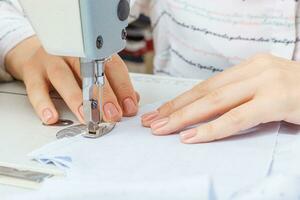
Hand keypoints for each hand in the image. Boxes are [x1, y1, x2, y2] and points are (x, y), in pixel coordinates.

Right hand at [5, 36, 138, 123]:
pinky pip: (36, 87)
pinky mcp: (32, 70)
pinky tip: (52, 117)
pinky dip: (44, 103)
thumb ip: (113, 84)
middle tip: (112, 115)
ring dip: (77, 99)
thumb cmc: (70, 65)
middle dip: (104, 95)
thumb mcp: (93, 71)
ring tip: (86, 117)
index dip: (123, 88)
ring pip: (64, 77)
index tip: (130, 107)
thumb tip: (133, 101)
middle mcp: (73, 53)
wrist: (34, 52)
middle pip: (91, 72)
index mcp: (92, 53)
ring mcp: (51, 60)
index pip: (113, 68)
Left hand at [142, 54, 299, 143]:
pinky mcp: (277, 100)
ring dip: (185, 117)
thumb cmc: (298, 93)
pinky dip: (213, 129)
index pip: (206, 86)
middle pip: (204, 92)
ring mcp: (266, 83)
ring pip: (215, 102)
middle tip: (152, 122)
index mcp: (248, 67)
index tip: (161, 112)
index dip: (181, 100)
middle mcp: (254, 70)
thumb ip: (239, 97)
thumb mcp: (264, 89)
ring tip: (163, 129)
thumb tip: (208, 112)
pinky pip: (237, 118)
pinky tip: (192, 137)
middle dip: (175, 109)